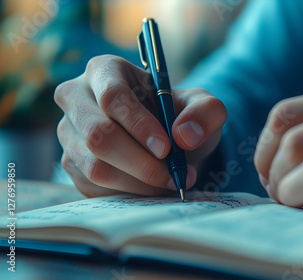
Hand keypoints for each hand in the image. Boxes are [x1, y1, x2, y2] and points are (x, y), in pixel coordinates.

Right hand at [55, 55, 226, 196]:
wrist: (169, 142)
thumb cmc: (180, 117)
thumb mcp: (204, 108)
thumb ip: (206, 113)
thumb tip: (184, 135)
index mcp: (105, 70)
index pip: (113, 96)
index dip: (139, 125)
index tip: (167, 148)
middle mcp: (77, 98)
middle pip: (98, 135)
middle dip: (141, 162)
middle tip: (174, 176)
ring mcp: (69, 133)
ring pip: (95, 166)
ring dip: (138, 182)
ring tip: (169, 182)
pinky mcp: (71, 164)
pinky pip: (94, 187)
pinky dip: (128, 193)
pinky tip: (151, 188)